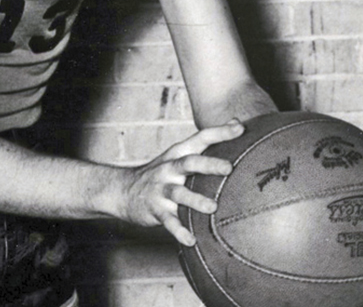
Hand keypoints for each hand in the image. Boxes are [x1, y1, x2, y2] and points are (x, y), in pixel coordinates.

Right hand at [117, 120, 243, 245]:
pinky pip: (168, 221)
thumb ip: (205, 142)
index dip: (219, 133)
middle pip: (189, 162)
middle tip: (228, 168)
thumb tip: (237, 123)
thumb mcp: (178, 154)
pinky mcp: (156, 210)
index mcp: (178, 154)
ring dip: (195, 200)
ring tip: (212, 207)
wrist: (123, 190)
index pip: (200, 138)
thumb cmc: (162, 172)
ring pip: (179, 193)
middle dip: (208, 164)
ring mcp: (162, 189)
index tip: (240, 128)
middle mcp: (169, 168)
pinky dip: (179, 230)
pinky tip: (191, 240)